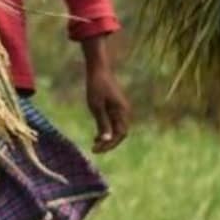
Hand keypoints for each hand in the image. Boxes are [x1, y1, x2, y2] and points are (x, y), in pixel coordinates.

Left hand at [81, 36, 130, 152]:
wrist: (98, 70)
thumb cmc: (96, 86)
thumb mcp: (96, 106)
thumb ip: (102, 123)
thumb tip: (106, 140)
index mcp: (122, 112)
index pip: (120, 135)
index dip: (109, 144)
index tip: (96, 149)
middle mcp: (124, 112)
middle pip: (120, 134)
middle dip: (109, 143)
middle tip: (95, 150)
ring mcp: (120, 109)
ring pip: (117, 129)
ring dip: (108, 138)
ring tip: (95, 145)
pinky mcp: (115, 107)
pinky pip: (114, 123)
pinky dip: (106, 131)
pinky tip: (97, 136)